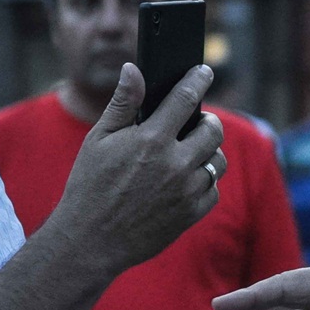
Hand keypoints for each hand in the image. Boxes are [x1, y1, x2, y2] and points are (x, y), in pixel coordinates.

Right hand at [51, 63, 225, 275]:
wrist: (91, 240)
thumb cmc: (90, 186)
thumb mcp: (98, 140)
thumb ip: (123, 104)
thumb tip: (133, 69)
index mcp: (151, 140)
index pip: (186, 99)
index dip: (198, 80)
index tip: (205, 71)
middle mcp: (175, 164)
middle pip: (213, 130)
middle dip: (207, 121)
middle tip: (196, 122)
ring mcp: (187, 191)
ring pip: (219, 161)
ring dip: (209, 152)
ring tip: (191, 152)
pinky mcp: (192, 213)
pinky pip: (214, 190)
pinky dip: (204, 182)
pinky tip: (186, 180)